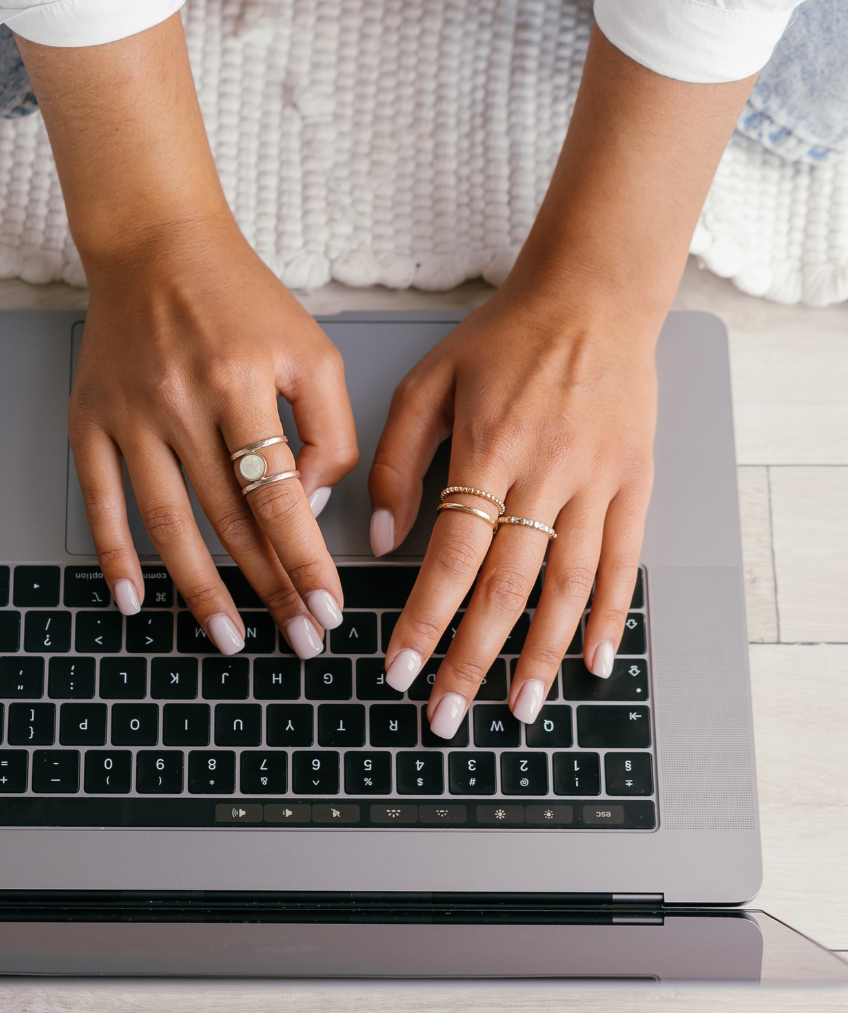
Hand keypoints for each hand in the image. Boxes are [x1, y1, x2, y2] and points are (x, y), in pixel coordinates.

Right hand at [70, 214, 357, 655]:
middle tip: (296, 637)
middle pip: (228, 520)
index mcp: (240, 382)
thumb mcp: (311, 349)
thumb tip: (311, 504)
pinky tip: (133, 599)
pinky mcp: (89, 419)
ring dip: (199, 589)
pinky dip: (114, 555)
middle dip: (267, 587)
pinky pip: (100, 500)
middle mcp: (180, 401)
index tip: (326, 610)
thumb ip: (330, 427)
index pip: (279, 496)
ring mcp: (128, 414)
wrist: (155, 245)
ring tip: (227, 637)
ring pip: (167, 524)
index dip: (304, 561)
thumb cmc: (240, 299)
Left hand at [370, 25, 758, 738]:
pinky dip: (610, 615)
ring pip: (568, 585)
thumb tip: (378, 539)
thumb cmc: (502, 337)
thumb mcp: (426, 381)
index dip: (424, 620)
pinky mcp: (635, 480)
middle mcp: (547, 470)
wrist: (592, 295)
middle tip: (446, 717)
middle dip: (471, 659)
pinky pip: (624, 560)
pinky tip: (595, 660)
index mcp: (488, 445)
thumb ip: (394, 459)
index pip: (451, 555)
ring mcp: (599, 479)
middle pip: (506, 586)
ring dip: (541, 654)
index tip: (399, 669)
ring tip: (518, 709)